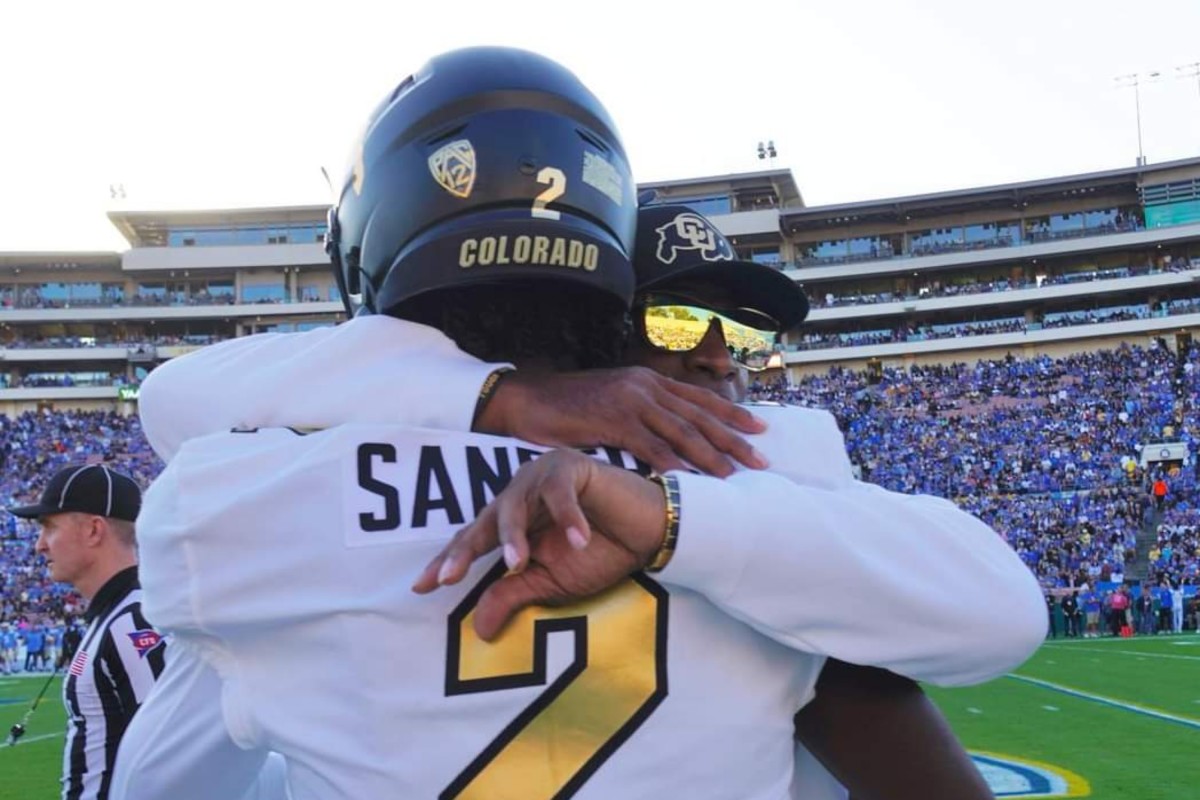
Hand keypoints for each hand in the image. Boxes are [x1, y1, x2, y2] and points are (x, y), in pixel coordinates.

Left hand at [412, 449, 666, 638]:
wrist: (646, 532)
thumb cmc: (598, 554)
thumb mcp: (550, 582)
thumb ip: (513, 595)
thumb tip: (480, 631)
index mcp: (511, 521)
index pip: (472, 540)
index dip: (449, 562)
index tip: (422, 588)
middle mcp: (519, 495)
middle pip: (484, 522)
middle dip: (465, 551)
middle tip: (450, 577)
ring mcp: (541, 477)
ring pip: (515, 505)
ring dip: (514, 536)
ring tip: (517, 564)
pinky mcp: (571, 467)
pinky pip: (561, 493)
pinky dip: (569, 518)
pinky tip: (579, 541)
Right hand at [473, 367, 767, 476]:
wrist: (530, 399)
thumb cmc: (569, 406)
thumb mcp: (613, 400)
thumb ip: (641, 412)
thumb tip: (665, 432)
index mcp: (648, 380)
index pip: (699, 398)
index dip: (732, 414)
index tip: (759, 429)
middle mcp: (645, 386)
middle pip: (700, 416)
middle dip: (733, 439)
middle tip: (761, 460)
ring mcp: (631, 402)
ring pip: (682, 431)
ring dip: (711, 455)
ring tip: (735, 476)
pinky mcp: (613, 420)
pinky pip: (650, 445)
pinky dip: (673, 464)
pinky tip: (691, 480)